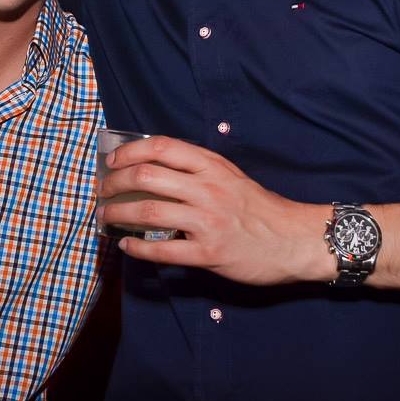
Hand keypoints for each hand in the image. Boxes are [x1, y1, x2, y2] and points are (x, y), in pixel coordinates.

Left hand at [97, 136, 332, 284]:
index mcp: (212, 166)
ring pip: (149, 212)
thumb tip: (154, 169)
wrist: (296, 240)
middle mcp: (207, 189)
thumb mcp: (231, 176)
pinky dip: (138, 248)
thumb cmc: (261, 208)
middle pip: (147, 176)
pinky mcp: (209, 253)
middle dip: (115, 183)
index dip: (129, 151)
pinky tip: (127, 246)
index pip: (161, 146)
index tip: (112, 161)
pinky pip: (163, 250)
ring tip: (105, 216)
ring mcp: (208, 221)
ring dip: (118, 213)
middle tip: (103, 191)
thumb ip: (198, 171)